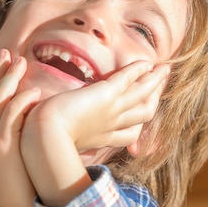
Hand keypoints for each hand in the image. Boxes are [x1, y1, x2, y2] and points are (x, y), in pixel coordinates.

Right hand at [0, 49, 40, 206]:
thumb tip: (22, 120)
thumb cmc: (13, 189)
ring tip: (21, 61)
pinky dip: (21, 101)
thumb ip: (8, 138)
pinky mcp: (2, 148)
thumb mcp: (5, 159)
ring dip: (9, 79)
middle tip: (7, 52)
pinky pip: (11, 117)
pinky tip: (33, 91)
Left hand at [19, 61, 169, 205]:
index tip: (139, 119)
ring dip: (154, 82)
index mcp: (98, 139)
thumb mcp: (57, 143)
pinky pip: (128, 81)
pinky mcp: (105, 95)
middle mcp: (109, 126)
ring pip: (141, 96)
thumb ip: (60, 140)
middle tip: (159, 87)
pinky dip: (139, 71)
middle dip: (152, 101)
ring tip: (164, 70)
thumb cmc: (43, 143)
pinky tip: (147, 62)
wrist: (44, 140)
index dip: (136, 126)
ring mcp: (111, 111)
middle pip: (141, 115)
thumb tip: (50, 144)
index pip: (126, 135)